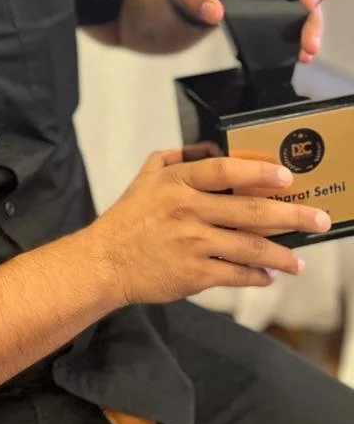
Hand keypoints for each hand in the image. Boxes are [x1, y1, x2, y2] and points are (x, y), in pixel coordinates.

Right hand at [91, 150, 331, 306]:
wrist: (104, 261)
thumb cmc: (127, 218)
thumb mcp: (144, 177)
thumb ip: (174, 158)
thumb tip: (206, 147)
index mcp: (177, 182)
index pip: (224, 170)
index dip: (258, 171)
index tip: (286, 176)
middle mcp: (187, 210)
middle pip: (250, 210)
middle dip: (291, 215)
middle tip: (318, 219)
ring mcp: (192, 243)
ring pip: (250, 247)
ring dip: (281, 254)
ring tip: (298, 260)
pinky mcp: (194, 273)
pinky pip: (236, 274)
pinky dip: (257, 276)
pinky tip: (270, 275)